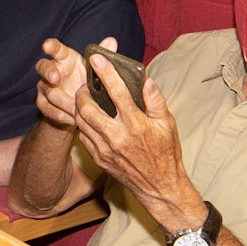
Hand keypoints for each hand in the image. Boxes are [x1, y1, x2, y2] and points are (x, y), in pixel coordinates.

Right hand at [33, 36, 98, 129]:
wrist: (76, 108)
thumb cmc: (85, 82)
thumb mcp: (94, 70)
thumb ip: (102, 55)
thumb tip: (111, 40)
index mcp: (64, 58)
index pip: (55, 48)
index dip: (50, 45)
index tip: (47, 45)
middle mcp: (51, 69)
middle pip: (43, 66)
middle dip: (48, 71)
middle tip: (56, 78)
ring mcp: (44, 86)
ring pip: (49, 92)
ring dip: (64, 101)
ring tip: (78, 108)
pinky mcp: (42, 103)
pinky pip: (49, 109)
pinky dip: (63, 115)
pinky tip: (75, 119)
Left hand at [72, 56, 194, 219]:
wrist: (160, 188)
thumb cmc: (166, 153)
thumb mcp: (167, 124)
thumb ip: (156, 101)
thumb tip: (147, 80)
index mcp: (136, 125)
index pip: (117, 92)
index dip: (105, 73)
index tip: (96, 58)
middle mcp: (118, 137)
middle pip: (88, 108)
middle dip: (81, 92)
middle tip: (85, 85)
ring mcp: (106, 150)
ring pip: (81, 122)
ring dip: (79, 107)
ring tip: (84, 99)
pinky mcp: (99, 159)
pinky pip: (84, 137)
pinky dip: (83, 125)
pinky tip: (89, 119)